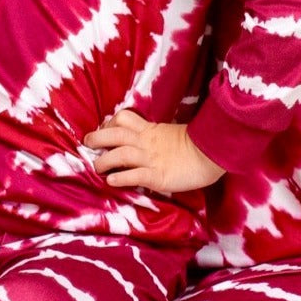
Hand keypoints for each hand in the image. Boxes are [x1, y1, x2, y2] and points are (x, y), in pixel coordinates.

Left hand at [84, 111, 225, 194]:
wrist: (212, 153)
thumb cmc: (196, 145)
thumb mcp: (171, 134)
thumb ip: (156, 136)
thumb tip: (141, 141)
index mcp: (151, 130)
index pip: (124, 118)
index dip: (109, 122)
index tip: (103, 129)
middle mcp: (147, 142)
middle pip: (115, 134)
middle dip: (98, 137)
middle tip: (87, 142)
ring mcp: (151, 159)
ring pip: (119, 155)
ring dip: (104, 161)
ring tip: (97, 168)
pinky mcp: (157, 176)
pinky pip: (134, 176)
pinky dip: (120, 178)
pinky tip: (112, 181)